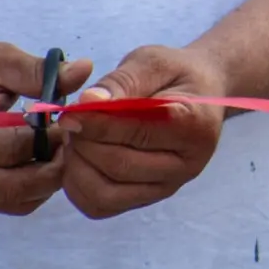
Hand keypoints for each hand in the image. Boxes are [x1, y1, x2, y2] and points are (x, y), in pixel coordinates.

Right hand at [0, 43, 91, 214]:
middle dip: (55, 168)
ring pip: (13, 201)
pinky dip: (29, 189)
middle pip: (14, 186)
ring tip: (56, 149)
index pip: (14, 148)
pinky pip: (4, 203)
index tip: (70, 121)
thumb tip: (86, 69)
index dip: (51, 138)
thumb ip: (37, 70)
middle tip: (72, 141)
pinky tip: (37, 161)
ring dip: (45, 182)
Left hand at [62, 44, 230, 220]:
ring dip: (78, 166)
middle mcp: (188, 165)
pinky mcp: (147, 200)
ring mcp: (168, 187)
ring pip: (106, 193)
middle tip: (69, 122)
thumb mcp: (152, 62)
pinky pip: (100, 206)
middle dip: (84, 143)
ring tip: (75, 139)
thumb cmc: (175, 74)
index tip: (70, 111)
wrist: (199, 94)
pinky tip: (78, 158)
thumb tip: (86, 102)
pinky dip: (78, 185)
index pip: (138, 132)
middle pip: (120, 165)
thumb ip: (121, 81)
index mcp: (196, 126)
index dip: (97, 123)